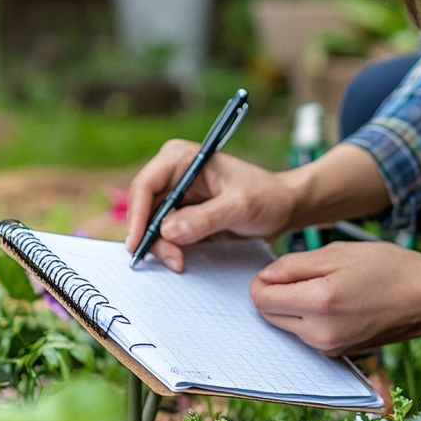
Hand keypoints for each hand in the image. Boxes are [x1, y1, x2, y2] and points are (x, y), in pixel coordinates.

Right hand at [125, 139, 297, 271]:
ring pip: (151, 225)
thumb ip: (205, 219)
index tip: (137, 244)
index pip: (145, 185)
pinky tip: (182, 258)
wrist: (283, 207)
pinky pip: (164, 234)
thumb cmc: (266, 197)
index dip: (137, 216)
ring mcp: (175, 194)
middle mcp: (172, 173)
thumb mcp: (239, 207)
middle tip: (171, 261)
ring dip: (161, 246)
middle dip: (151, 237)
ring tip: (180, 262)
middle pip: (144, 208)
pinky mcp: (182, 213)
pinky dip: (169, 248)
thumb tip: (167, 231)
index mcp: (180, 158)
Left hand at [250, 242, 420, 354]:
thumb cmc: (389, 268)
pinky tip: (338, 304)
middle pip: (270, 315)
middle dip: (278, 294)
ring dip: (295, 307)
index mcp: (318, 303)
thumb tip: (264, 278)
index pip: (261, 299)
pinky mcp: (340, 354)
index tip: (280, 269)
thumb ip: (293, 265)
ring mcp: (330, 348)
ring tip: (329, 287)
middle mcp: (319, 334)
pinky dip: (312, 319)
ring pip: (288, 326)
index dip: (262, 280)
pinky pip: (309, 335)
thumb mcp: (337, 253)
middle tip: (308, 275)